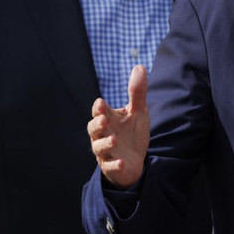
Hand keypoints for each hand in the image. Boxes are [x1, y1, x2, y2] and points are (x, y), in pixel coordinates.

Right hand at [88, 65, 150, 188]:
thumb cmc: (132, 133)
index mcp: (108, 120)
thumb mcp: (137, 111)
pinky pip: (110, 166)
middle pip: (93, 129)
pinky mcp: (112, 166)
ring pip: (99, 148)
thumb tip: (139, 66)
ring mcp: (106, 151)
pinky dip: (114, 165)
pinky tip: (121, 162)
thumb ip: (137, 92)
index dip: (99, 109)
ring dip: (105, 143)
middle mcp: (103, 135)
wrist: (134, 160)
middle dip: (97, 124)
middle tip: (104, 120)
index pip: (99, 112)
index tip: (101, 103)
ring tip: (114, 139)